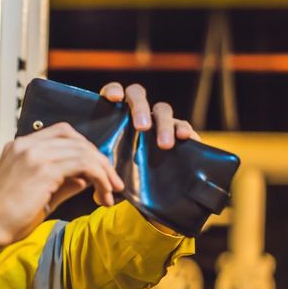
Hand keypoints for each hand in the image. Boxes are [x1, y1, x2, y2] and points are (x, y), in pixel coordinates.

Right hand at [0, 122, 124, 250]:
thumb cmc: (5, 218)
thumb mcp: (38, 195)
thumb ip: (62, 183)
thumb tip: (84, 178)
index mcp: (19, 147)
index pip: (61, 134)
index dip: (84, 149)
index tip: (97, 171)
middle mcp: (26, 144)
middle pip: (74, 138)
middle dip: (98, 159)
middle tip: (112, 182)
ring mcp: (34, 153)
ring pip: (83, 150)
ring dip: (103, 171)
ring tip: (110, 192)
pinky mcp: (43, 168)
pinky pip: (84, 164)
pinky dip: (100, 178)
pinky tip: (102, 194)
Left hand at [99, 82, 198, 235]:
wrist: (150, 189)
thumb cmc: (123, 174)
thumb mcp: (112, 175)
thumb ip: (106, 180)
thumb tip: (101, 197)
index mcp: (116, 115)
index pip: (113, 93)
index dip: (113, 91)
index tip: (114, 99)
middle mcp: (138, 113)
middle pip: (139, 96)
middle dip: (140, 108)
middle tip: (141, 128)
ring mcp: (160, 121)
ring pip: (163, 110)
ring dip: (163, 125)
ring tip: (163, 145)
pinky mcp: (180, 132)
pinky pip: (184, 125)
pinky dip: (186, 129)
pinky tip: (186, 138)